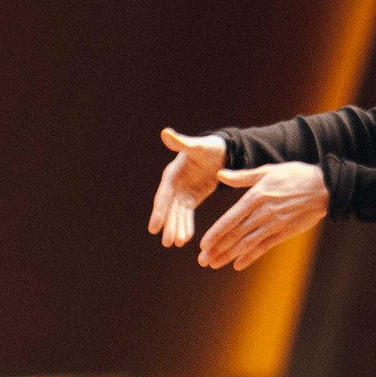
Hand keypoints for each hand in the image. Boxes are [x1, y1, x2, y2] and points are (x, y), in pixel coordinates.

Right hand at [147, 128, 227, 246]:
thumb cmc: (209, 147)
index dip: (159, 212)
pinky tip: (186, 239)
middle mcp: (174, 185)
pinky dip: (186, 225)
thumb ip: (182, 142)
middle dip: (168, 225)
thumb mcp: (197, 146)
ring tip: (177, 244)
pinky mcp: (191, 198)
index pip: (163, 196)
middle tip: (167, 243)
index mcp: (172, 174)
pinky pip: (187, 214)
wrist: (221, 152)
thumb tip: (165, 132)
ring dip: (176, 228)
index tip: (154, 228)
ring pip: (177, 214)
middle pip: (169, 209)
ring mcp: (182, 192)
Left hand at [197, 162, 328, 270]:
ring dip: (229, 255)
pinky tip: (238, 264)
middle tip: (202, 260)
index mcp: (256, 196)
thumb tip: (220, 174)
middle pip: (236, 234)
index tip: (203, 244)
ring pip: (247, 243)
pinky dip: (250, 256)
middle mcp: (263, 212)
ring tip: (214, 264)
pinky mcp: (285, 232)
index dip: (216, 233)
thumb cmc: (294, 175)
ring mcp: (275, 224)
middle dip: (218, 249)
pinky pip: (264, 247)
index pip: (231, 218)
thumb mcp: (267, 171)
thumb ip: (242, 177)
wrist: (325, 187)